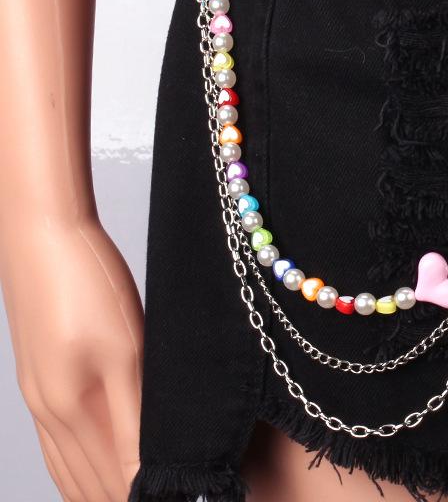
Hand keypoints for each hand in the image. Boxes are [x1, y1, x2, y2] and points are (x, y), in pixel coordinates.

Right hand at [1, 216, 142, 500]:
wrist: (41, 234)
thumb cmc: (88, 283)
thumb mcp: (125, 350)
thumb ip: (134, 419)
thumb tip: (144, 477)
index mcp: (74, 410)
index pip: (114, 483)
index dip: (147, 499)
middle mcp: (51, 413)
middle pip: (89, 483)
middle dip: (126, 500)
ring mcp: (39, 396)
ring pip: (69, 468)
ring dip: (100, 491)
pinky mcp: (39, 377)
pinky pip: (54, 444)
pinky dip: (75, 469)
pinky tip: (87, 469)